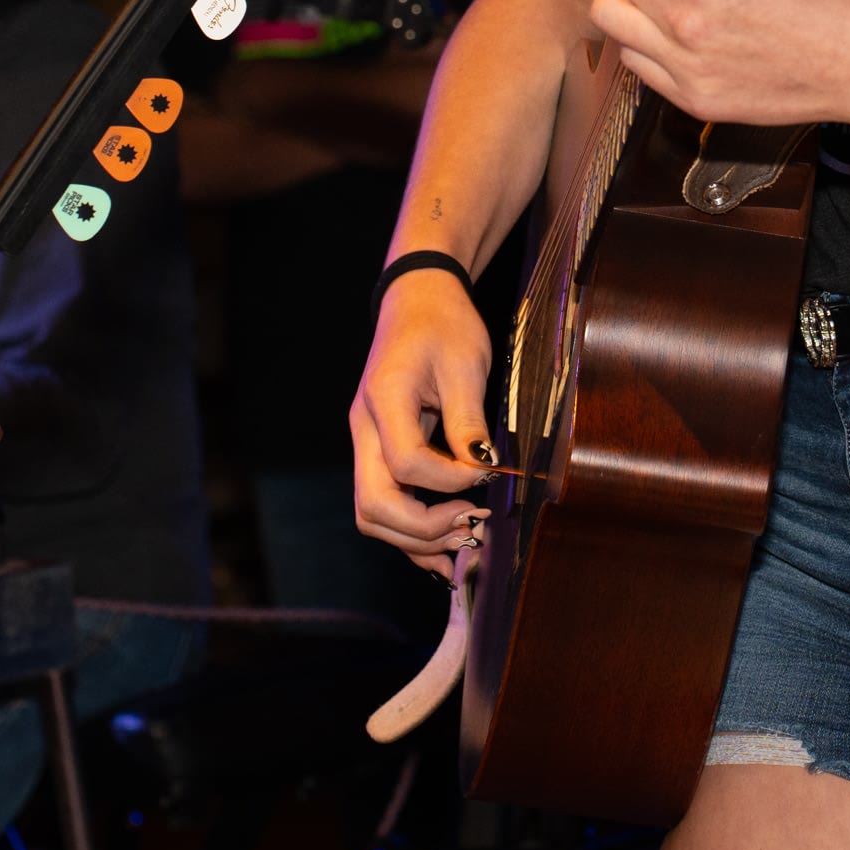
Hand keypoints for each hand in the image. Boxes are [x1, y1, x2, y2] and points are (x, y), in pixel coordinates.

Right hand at [349, 270, 496, 575]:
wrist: (418, 302)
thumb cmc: (443, 325)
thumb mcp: (464, 365)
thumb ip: (469, 422)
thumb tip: (481, 472)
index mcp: (383, 401)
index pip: (406, 463)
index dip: (449, 482)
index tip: (484, 474)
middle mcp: (364, 430)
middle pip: (373, 505)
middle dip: (424, 527)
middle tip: (473, 524)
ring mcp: (366, 445)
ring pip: (373, 514)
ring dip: (416, 538)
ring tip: (466, 541)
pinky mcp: (379, 454)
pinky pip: (385, 506)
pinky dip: (412, 533)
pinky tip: (446, 546)